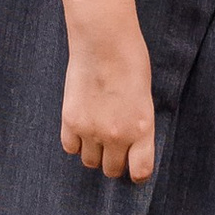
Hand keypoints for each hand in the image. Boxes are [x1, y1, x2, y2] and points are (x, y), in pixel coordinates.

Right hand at [62, 28, 155, 182]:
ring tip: (96, 133)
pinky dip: (75, 141)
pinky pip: (70, 147)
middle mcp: (117, 135)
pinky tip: (80, 126)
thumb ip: (136, 125)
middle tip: (112, 146)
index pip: (140, 171)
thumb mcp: (144, 97)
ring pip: (89, 161)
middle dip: (113, 161)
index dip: (136, 173)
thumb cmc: (130, 61)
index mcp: (142, 129)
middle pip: (111, 169)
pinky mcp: (71, 121)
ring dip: (93, 152)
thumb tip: (127, 144)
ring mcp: (92, 130)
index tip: (133, 168)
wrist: (104, 41)